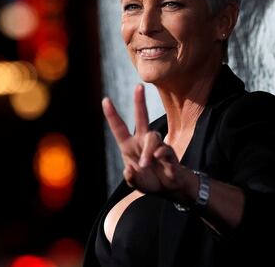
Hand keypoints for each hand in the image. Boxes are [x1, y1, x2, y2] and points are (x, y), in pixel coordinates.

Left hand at [102, 85, 195, 202]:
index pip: (119, 128)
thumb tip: (128, 170)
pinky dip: (160, 154)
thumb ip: (130, 178)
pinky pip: (164, 149)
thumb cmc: (149, 181)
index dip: (112, 115)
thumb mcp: (135, 183)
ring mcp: (157, 145)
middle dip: (139, 101)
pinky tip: (158, 158)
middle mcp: (142, 141)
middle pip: (141, 117)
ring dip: (148, 151)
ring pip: (152, 137)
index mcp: (129, 146)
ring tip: (145, 164)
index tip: (105, 100)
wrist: (169, 188)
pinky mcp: (169, 152)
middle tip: (139, 86)